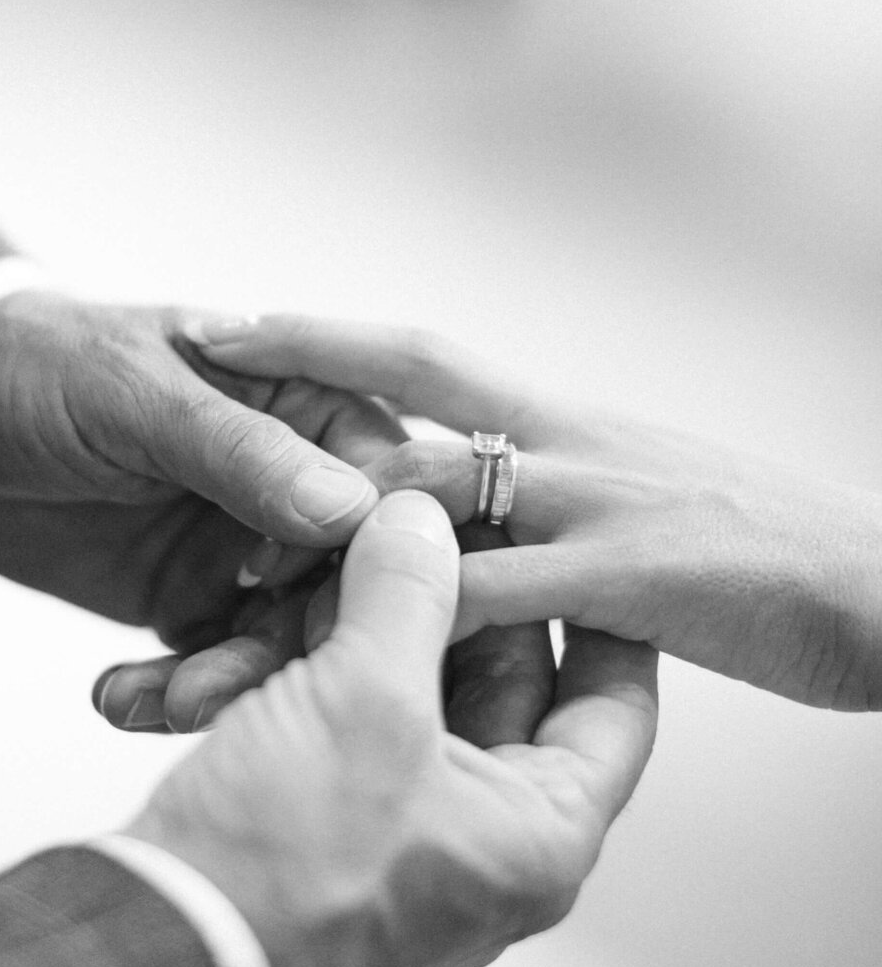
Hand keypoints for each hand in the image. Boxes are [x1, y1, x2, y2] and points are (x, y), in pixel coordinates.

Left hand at [0, 292, 402, 715]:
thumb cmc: (42, 363)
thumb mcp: (137, 397)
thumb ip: (241, 453)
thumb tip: (352, 512)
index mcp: (310, 408)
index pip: (387, 486)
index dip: (372, 552)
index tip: (325, 600)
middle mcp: (298, 485)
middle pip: (350, 579)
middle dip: (304, 637)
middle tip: (239, 678)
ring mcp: (249, 550)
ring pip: (288, 637)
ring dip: (239, 679)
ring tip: (173, 702)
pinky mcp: (195, 603)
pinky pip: (218, 665)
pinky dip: (181, 693)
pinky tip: (123, 700)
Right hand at [126, 491, 657, 966]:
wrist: (159, 951)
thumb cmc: (289, 859)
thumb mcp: (366, 697)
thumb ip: (408, 591)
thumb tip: (425, 521)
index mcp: (542, 832)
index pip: (614, 700)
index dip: (598, 608)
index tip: (576, 538)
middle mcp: (488, 841)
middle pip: (500, 683)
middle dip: (448, 599)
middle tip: (425, 522)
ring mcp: (406, 837)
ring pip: (407, 695)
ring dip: (356, 631)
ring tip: (323, 569)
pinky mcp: (329, 827)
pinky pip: (340, 726)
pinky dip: (304, 676)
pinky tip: (259, 630)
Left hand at [182, 314, 881, 709]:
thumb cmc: (769, 558)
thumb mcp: (645, 508)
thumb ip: (558, 504)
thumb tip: (489, 522)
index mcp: (563, 422)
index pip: (424, 360)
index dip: (331, 338)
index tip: (241, 324)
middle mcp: (565, 439)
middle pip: (409, 376)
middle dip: (300, 358)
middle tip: (197, 343)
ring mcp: (592, 499)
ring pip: (430, 487)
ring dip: (330, 519)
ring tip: (234, 565)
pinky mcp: (624, 575)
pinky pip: (492, 590)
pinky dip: (412, 612)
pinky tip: (344, 642)